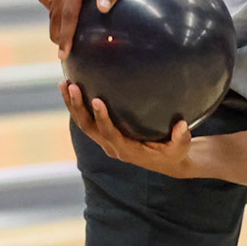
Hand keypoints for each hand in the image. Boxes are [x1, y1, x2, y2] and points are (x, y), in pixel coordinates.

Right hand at [39, 0, 148, 58]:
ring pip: (50, 3)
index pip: (68, 12)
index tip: (64, 54)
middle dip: (57, 33)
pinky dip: (57, 7)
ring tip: (64, 38)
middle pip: (55, 11)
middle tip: (64, 54)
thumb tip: (103, 9)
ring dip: (55, 20)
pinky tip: (69, 15)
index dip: (65, 35)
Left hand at [61, 82, 195, 175]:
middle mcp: (112, 146)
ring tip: (64, 84)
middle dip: (78, 107)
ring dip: (72, 105)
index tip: (97, 100)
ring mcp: (106, 140)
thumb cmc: (174, 153)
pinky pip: (88, 120)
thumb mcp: (181, 148)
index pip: (109, 133)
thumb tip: (182, 126)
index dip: (102, 118)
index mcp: (127, 150)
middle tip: (72, 86)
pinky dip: (78, 105)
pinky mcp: (105, 134)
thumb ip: (181, 138)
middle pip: (88, 127)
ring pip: (83, 123)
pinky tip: (73, 87)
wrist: (167, 162)